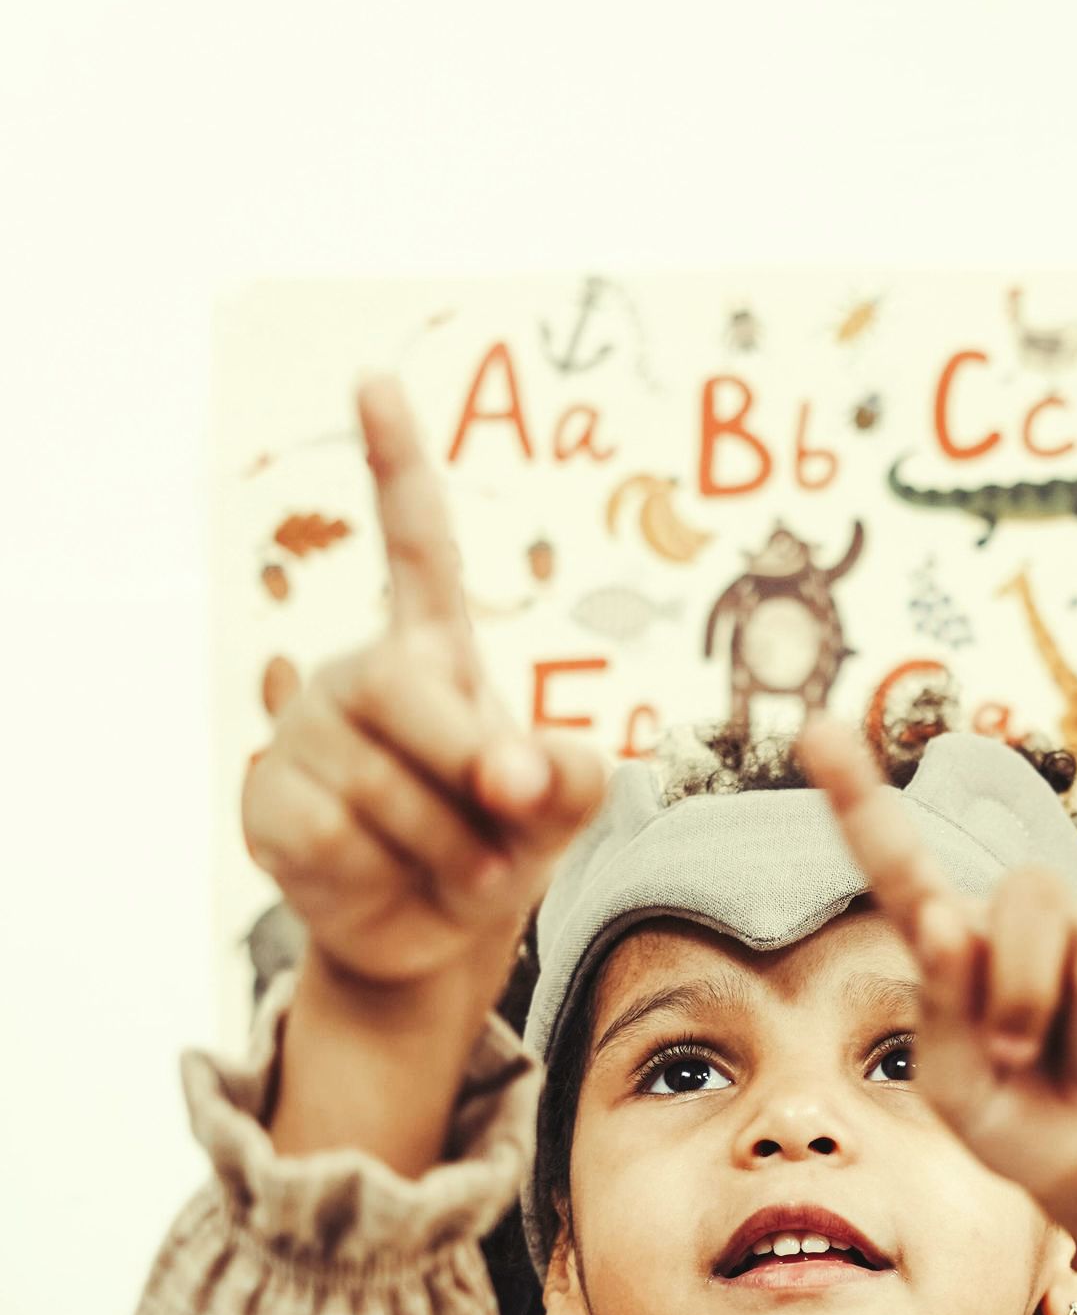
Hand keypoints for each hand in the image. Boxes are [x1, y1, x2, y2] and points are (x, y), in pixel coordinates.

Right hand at [241, 375, 611, 1006]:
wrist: (432, 934)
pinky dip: (384, 876)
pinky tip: (386, 877)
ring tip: (463, 867)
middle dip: (470, 766)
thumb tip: (521, 770)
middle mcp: (356, 675)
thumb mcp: (559, 810)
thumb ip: (570, 778)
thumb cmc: (500, 845)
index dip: (395, 465)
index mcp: (431, 652)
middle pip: (407, 694)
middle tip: (512, 816)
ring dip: (447, 847)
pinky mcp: (268, 802)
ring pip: (381, 787)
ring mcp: (302, 734)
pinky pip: (334, 836)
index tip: (375, 380)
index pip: (414, 545)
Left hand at [796, 715, 1076, 1231]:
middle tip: (1021, 1059)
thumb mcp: (964, 1096)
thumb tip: (944, 916)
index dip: (859, 798)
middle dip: (1027, 997)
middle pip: (1031, 898)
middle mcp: (1023, 917)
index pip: (899, 864)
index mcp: (952, 941)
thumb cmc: (1021, 1122)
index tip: (816, 733)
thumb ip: (945, 1017)